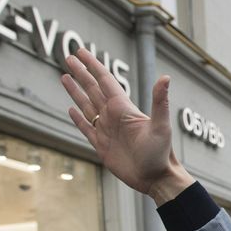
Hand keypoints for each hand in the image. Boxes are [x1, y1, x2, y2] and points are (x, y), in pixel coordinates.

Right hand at [59, 48, 191, 203]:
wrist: (156, 178)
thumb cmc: (161, 153)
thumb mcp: (161, 126)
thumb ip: (160, 101)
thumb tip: (166, 77)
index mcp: (124, 108)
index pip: (105, 81)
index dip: (93, 66)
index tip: (81, 52)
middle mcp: (114, 116)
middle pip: (93, 89)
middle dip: (81, 74)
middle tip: (69, 57)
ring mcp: (107, 130)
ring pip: (87, 106)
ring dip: (76, 92)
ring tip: (64, 77)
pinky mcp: (102, 146)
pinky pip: (87, 128)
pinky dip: (78, 118)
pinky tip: (71, 109)